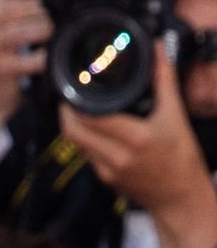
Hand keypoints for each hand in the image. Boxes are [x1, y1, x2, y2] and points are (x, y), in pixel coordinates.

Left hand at [58, 41, 216, 247]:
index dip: (75, 100)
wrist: (181, 199)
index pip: (89, 116)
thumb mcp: (177, 116)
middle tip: (70, 96)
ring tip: (79, 108)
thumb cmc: (182, 159)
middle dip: (66, 112)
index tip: (75, 84)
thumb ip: (164, 79)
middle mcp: (117, 156)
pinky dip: (85, 139)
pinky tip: (93, 128)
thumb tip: (159, 49)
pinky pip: (86, 154)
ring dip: (74, 125)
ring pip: (76, 143)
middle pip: (72, 131)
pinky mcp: (104, 179)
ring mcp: (108, 170)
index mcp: (135, 138)